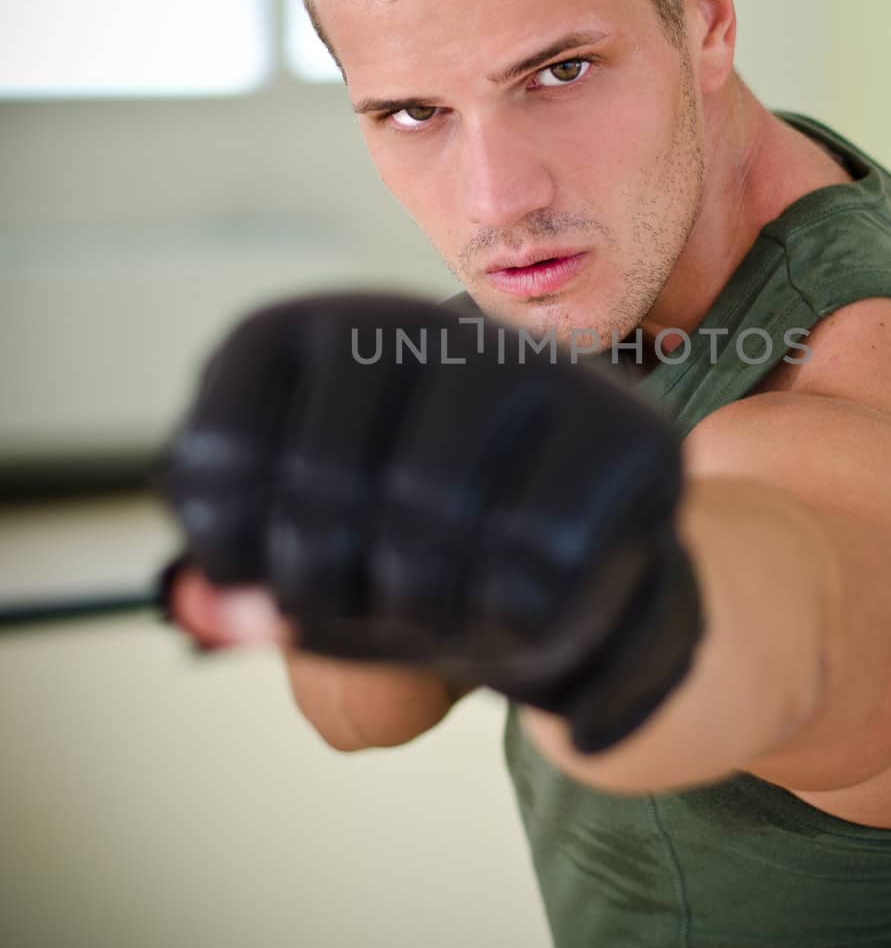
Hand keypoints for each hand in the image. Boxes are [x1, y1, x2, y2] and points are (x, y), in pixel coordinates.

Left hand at [153, 292, 702, 754]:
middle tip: (377, 600)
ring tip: (449, 604)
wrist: (569, 584)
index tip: (272, 573)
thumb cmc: (414, 564)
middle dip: (339, 594)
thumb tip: (206, 608)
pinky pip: (535, 567)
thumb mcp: (308, 582)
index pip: (221, 460)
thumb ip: (251, 594)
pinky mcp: (626, 433)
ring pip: (431, 520)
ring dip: (428, 612)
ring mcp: (526, 364)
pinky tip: (521, 605)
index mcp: (303, 336)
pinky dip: (513, 625)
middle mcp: (413, 322)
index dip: (237, 558)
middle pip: (325, 496)